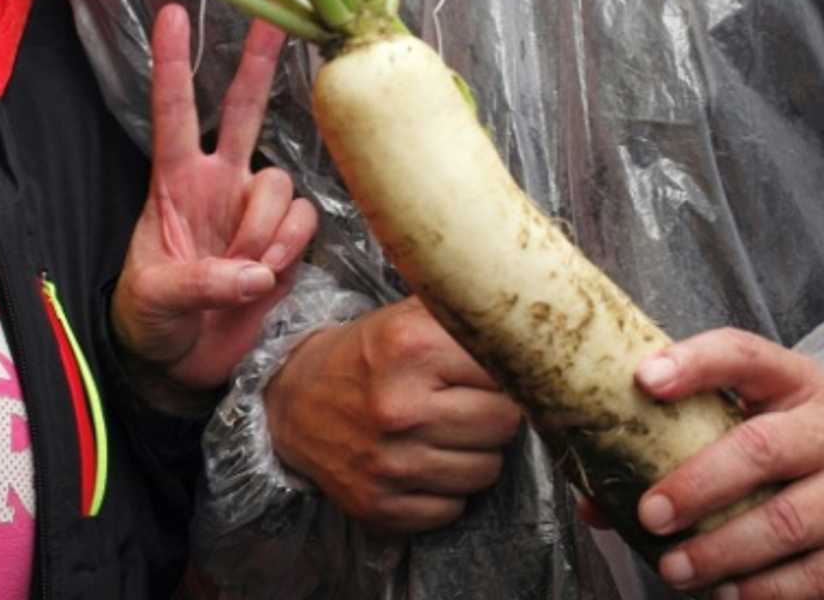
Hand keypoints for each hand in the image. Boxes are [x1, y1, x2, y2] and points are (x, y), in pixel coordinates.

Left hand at [111, 8, 317, 394]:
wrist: (181, 365)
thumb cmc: (149, 321)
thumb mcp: (154, 299)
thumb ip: (200, 282)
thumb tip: (252, 274)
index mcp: (173, 183)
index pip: (173, 111)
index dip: (174, 63)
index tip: (172, 15)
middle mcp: (218, 181)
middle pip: (243, 108)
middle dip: (257, 62)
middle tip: (273, 16)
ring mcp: (252, 207)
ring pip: (280, 184)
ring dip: (265, 231)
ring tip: (243, 270)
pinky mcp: (283, 236)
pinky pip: (303, 221)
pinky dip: (287, 249)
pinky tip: (266, 274)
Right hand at [265, 295, 521, 531]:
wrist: (295, 400)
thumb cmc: (366, 354)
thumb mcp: (406, 316)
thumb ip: (463, 314)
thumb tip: (529, 321)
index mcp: (412, 347)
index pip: (505, 369)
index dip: (509, 370)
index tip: (499, 370)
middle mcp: (401, 407)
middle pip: (504, 423)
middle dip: (497, 412)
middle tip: (473, 401)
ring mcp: (391, 463)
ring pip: (486, 470)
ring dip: (477, 452)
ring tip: (450, 431)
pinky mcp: (382, 507)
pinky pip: (454, 508)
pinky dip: (449, 489)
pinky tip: (428, 461)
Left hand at [626, 329, 823, 597]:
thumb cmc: (801, 441)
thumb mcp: (758, 416)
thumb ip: (685, 441)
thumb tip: (595, 502)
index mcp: (795, 380)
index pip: (742, 354)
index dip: (693, 362)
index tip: (644, 379)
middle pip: (761, 449)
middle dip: (698, 484)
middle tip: (650, 514)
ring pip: (786, 522)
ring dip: (722, 552)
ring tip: (675, 568)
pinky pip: (816, 580)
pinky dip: (765, 593)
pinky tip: (727, 596)